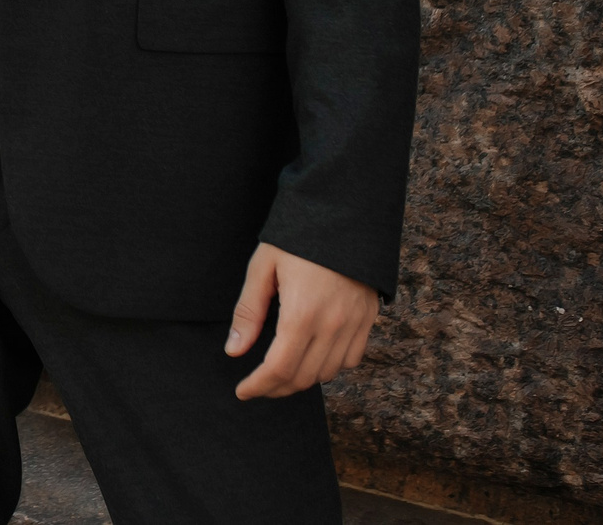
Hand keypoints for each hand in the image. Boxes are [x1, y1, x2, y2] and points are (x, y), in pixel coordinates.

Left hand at [226, 242, 377, 398]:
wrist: (343, 212)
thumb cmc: (297, 237)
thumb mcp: (262, 267)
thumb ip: (248, 312)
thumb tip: (234, 351)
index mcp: (302, 313)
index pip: (280, 368)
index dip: (259, 386)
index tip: (243, 391)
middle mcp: (333, 324)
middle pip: (304, 377)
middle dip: (276, 388)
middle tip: (256, 386)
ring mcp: (355, 324)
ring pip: (328, 372)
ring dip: (302, 379)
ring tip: (279, 373)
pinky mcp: (368, 318)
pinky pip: (351, 359)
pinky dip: (330, 367)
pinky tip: (312, 358)